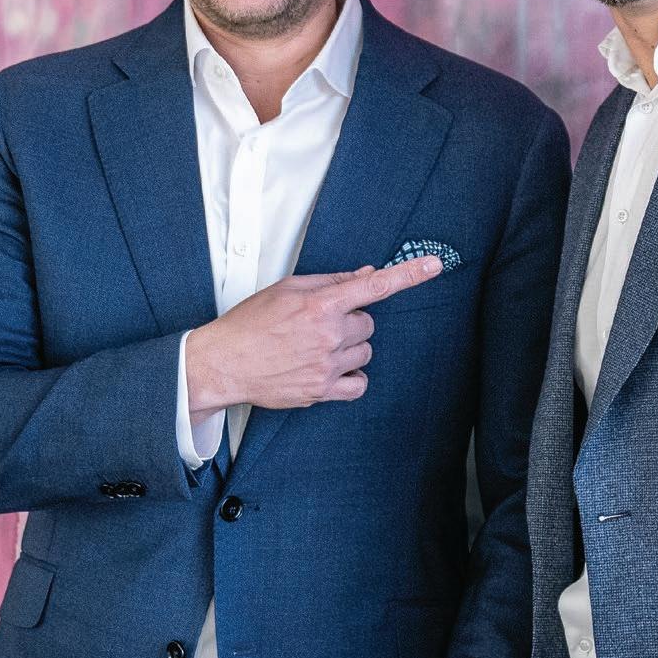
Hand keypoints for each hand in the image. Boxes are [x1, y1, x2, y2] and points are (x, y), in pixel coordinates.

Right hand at [185, 255, 441, 416]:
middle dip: (350, 322)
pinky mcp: (322, 391)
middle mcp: (328, 335)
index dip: (408, 274)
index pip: (374, 285)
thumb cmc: (251, 324)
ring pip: (365, 353)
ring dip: (349, 348)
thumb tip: (366, 275)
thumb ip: (331, 282)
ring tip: (316, 347)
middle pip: (367, 324)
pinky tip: (332, 370)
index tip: (434, 266)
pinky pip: (358, 384)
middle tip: (319, 325)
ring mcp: (326, 365)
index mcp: (320, 305)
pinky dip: (352, 377)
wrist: (223, 363)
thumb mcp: (287, 289)